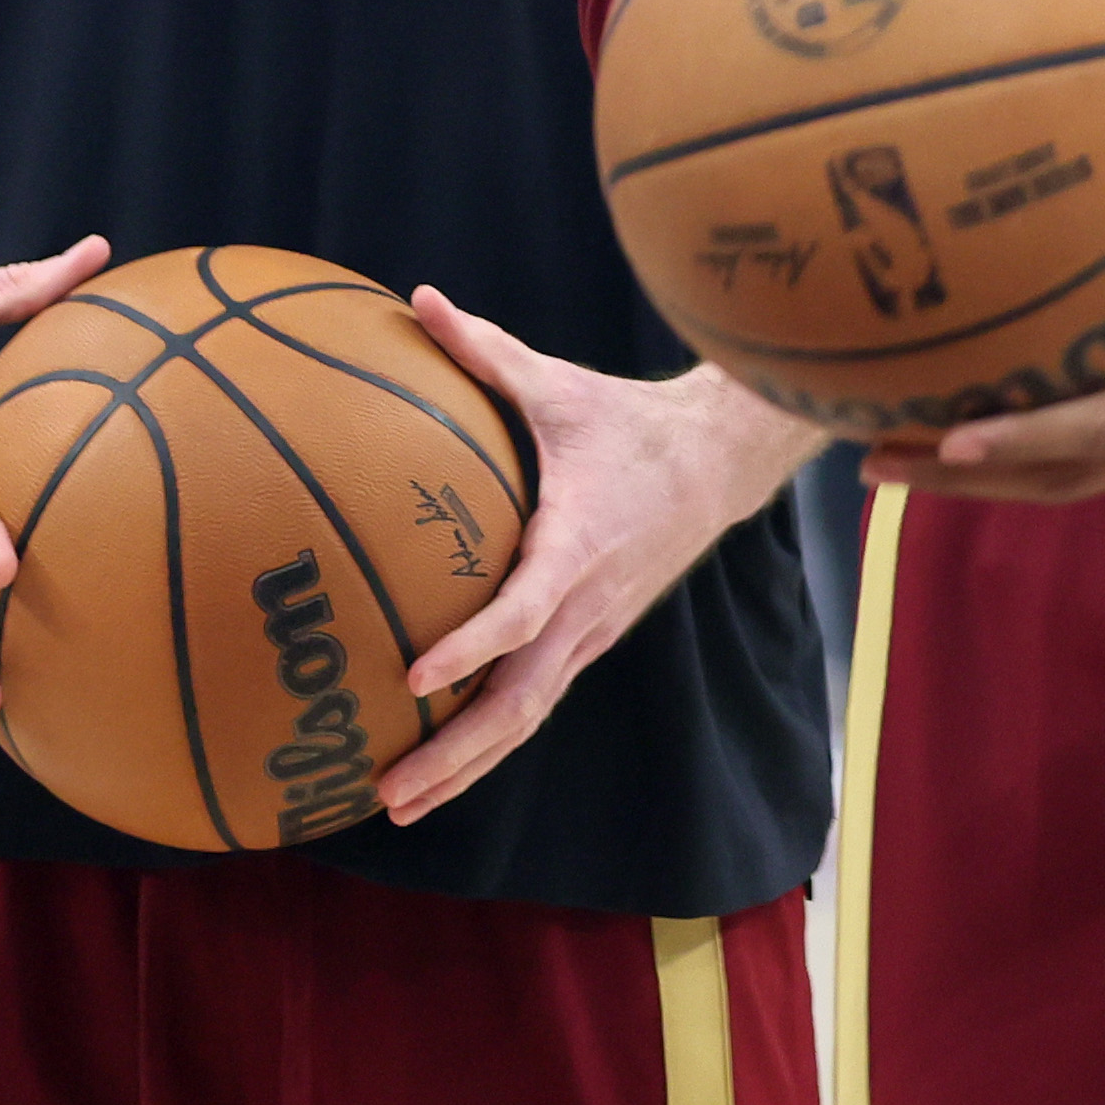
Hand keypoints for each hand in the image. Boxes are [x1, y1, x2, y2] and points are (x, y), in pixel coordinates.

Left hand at [376, 289, 823, 823]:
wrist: (717, 463)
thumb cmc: (629, 421)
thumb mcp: (559, 385)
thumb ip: (486, 351)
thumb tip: (419, 300)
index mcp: (577, 545)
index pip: (523, 611)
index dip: (472, 646)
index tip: (415, 677)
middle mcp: (586, 606)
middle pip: (520, 702)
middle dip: (455, 755)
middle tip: (388, 791)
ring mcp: (591, 632)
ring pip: (528, 717)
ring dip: (467, 766)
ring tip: (397, 804)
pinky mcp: (590, 640)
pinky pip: (536, 701)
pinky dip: (490, 741)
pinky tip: (440, 765)